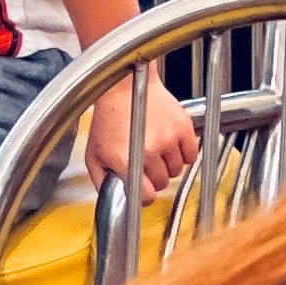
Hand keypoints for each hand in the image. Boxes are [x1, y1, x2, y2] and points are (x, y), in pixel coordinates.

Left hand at [81, 71, 198, 196]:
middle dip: (155, 177)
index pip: (147, 196)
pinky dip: (184, 154)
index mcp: (124, 160)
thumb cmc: (108, 117)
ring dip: (168, 164)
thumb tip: (114, 200)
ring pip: (177, 170)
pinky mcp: (182, 127)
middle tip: (146, 163)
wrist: (125, 85)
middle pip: (163, 183)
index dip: (146, 195)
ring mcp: (167, 138)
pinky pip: (191, 155)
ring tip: (156, 150)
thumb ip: (101, 181)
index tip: (144, 189)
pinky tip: (171, 145)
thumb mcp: (94, 153)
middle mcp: (147, 151)